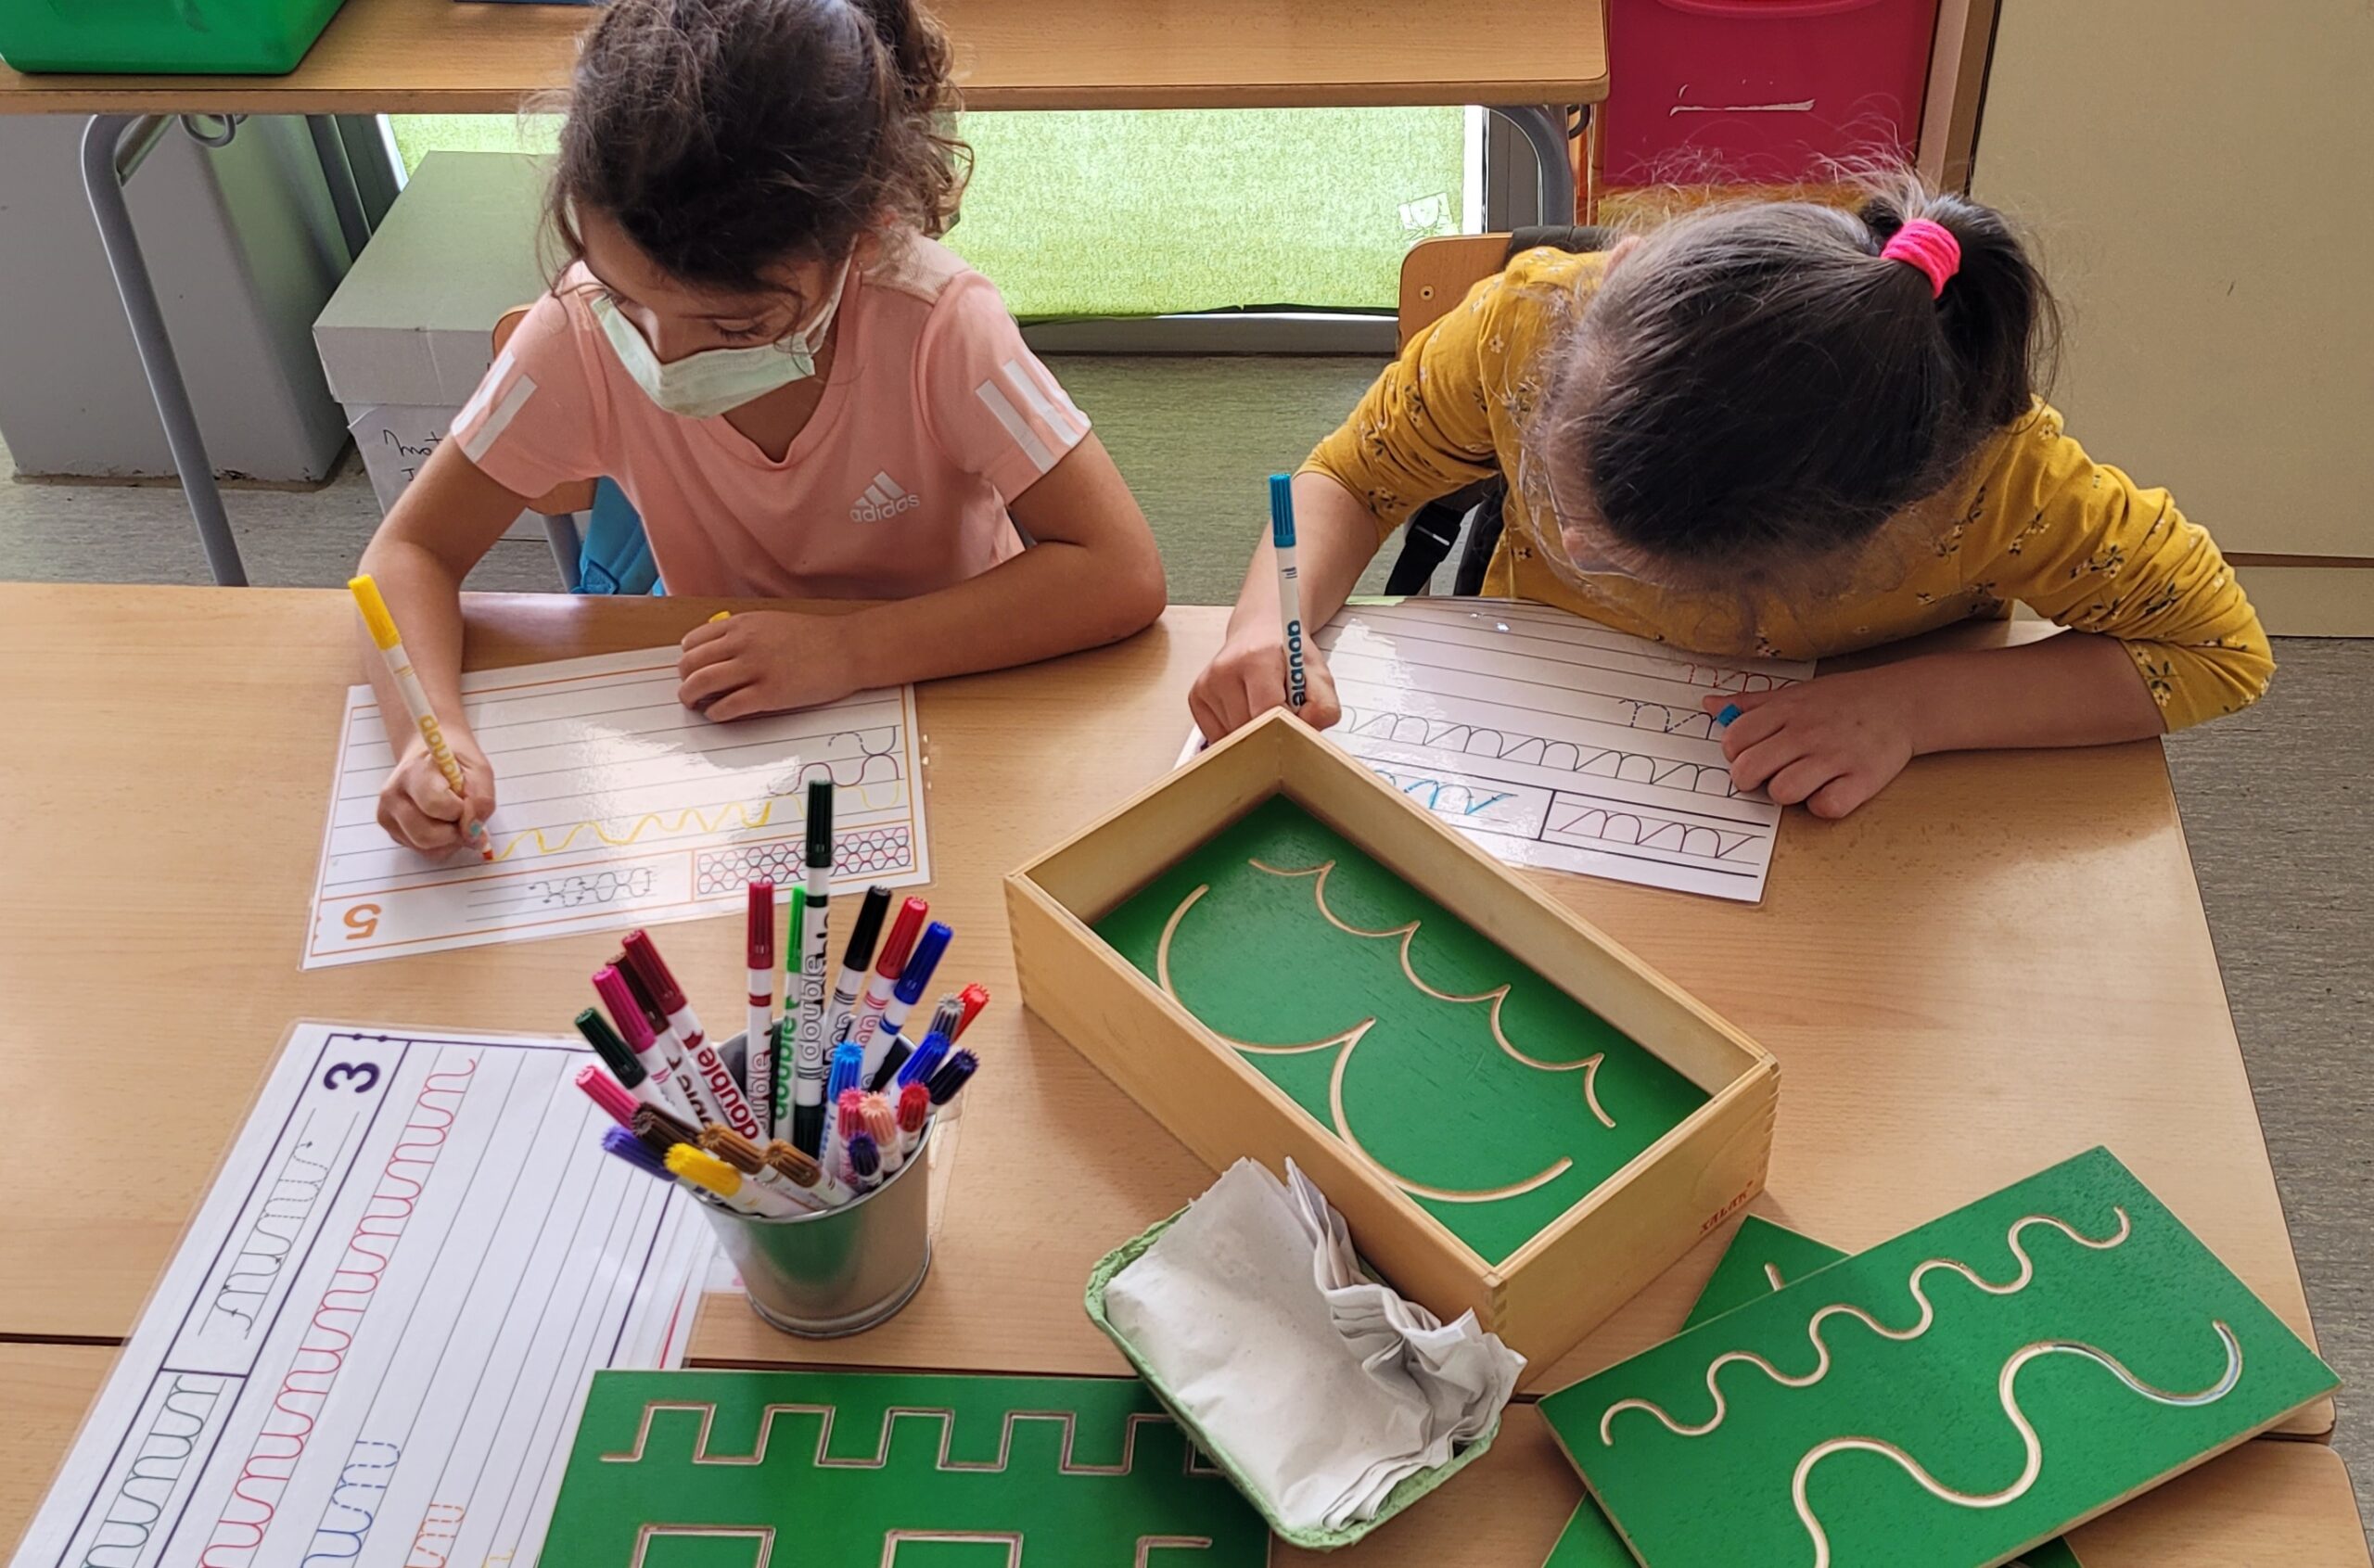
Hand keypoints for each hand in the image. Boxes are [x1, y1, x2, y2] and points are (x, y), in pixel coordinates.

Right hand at [377, 734, 496, 854]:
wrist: (428, 757)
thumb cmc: (455, 762)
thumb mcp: (478, 770)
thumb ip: (481, 799)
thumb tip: (473, 831)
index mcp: (413, 772)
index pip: (435, 805)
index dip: (461, 811)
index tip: (469, 802)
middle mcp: (393, 794)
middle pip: (426, 835)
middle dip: (455, 833)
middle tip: (466, 817)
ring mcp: (387, 814)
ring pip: (425, 848)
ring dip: (450, 841)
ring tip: (456, 820)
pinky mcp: (391, 830)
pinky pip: (423, 851)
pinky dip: (442, 845)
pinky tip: (444, 826)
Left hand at [678, 611, 862, 720]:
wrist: (848, 649)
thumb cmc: (815, 638)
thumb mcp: (771, 623)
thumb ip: (744, 634)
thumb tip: (719, 653)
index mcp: (742, 624)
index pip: (693, 642)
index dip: (687, 659)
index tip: (690, 670)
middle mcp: (743, 643)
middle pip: (691, 664)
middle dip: (684, 681)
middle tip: (687, 692)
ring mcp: (755, 669)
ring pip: (702, 684)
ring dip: (690, 698)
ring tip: (695, 705)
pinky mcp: (769, 694)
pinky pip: (727, 707)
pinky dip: (715, 713)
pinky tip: (717, 714)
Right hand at [1189, 627, 1342, 741]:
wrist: (1259, 632)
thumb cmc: (1287, 654)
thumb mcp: (1319, 675)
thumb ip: (1324, 707)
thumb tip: (1305, 733)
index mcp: (1257, 658)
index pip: (1269, 711)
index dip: (1287, 724)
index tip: (1295, 720)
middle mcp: (1225, 669)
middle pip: (1249, 728)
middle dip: (1270, 731)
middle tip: (1282, 710)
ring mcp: (1207, 684)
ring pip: (1232, 736)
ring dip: (1252, 732)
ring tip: (1262, 706)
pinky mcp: (1196, 696)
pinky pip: (1217, 735)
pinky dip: (1234, 732)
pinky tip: (1245, 709)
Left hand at [1704, 670, 1916, 818]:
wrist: (1901, 702)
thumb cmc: (1842, 700)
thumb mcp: (1794, 693)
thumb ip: (1750, 703)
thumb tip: (1709, 705)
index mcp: (1785, 710)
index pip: (1733, 741)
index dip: (1736, 754)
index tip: (1752, 754)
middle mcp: (1806, 732)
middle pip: (1748, 770)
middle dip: (1751, 779)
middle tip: (1770, 774)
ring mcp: (1834, 756)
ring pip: (1782, 792)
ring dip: (1787, 793)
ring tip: (1803, 781)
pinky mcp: (1861, 779)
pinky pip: (1825, 807)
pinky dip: (1824, 804)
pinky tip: (1830, 789)